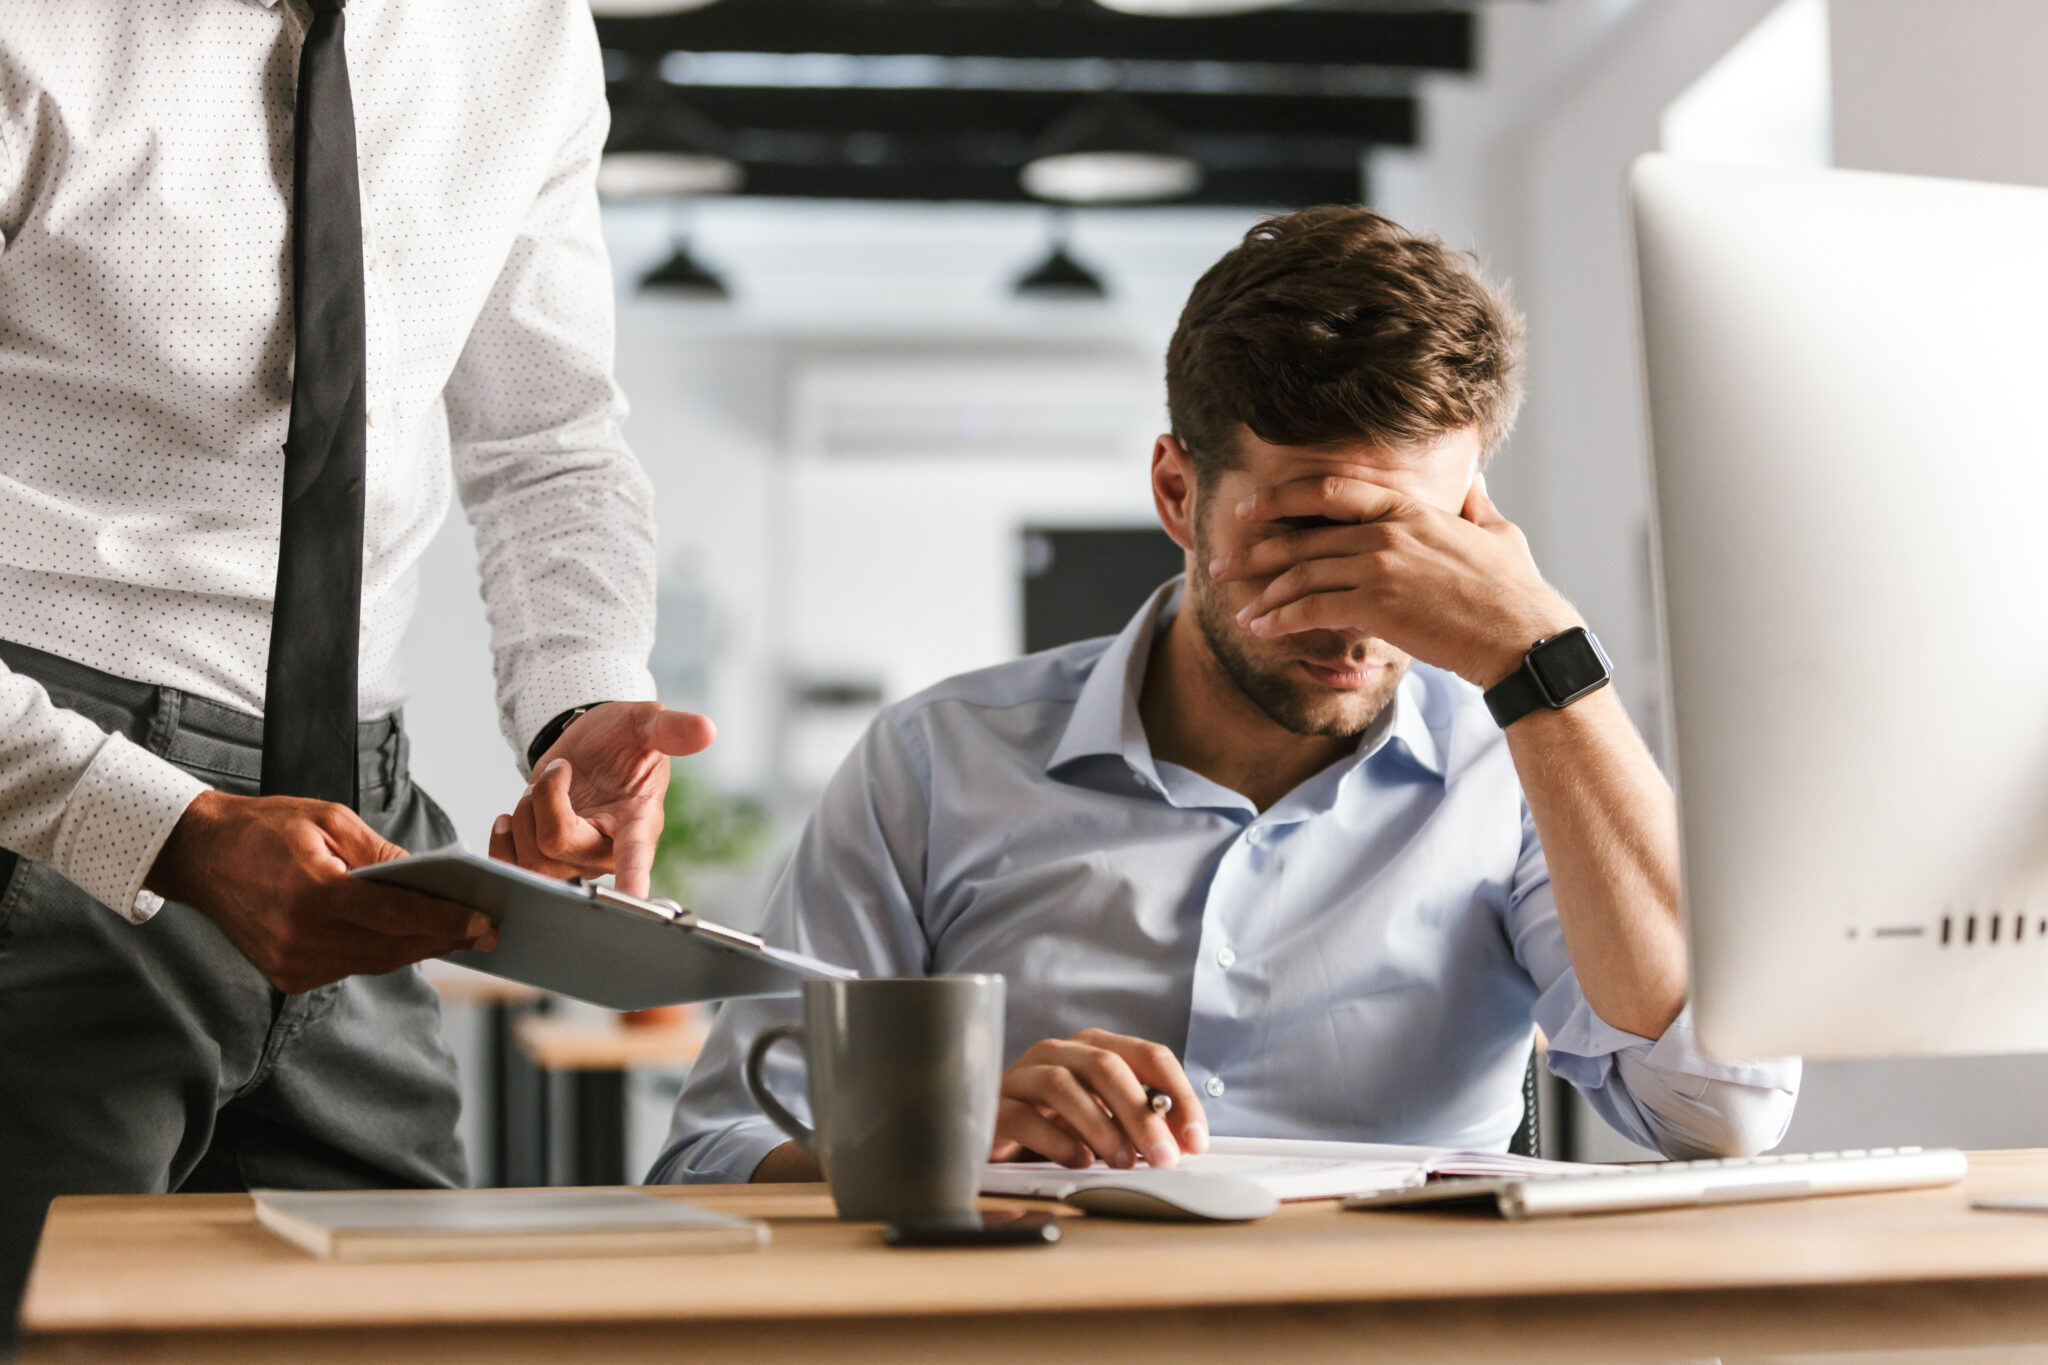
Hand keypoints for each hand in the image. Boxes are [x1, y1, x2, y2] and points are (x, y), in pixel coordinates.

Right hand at [145, 790, 496, 993]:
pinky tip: (413, 939)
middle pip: (392, 946)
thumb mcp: (329, 819)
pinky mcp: (287, 976)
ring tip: (461, 935)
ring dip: (419, 949)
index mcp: (312, 895)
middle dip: (444, 938)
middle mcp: (301, 939)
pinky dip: (383, 953)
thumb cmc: (265, 828)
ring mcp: (292, 964)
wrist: (200, 855)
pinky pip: (350, 967)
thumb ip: (381, 853)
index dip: (445, 920)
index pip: (395, 914)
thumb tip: (431, 877)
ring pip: (376, 962)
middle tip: (487, 930)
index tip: (485, 920)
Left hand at [488, 702, 715, 895]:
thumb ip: (671, 729)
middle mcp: (607, 848)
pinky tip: (508, 820)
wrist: (592, 747)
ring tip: (543, 788)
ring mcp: (575, 858)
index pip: (636, 852)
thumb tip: (706, 730)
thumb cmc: (624, 737)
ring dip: (525, 812)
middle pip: (558, 843)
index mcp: (638, 820)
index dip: (635, 874)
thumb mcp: (646, 722)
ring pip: (531, 856)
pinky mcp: (545, 858)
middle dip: (545, 797)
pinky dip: (502, 843)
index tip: (636, 897)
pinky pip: (513, 868)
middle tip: (562, 768)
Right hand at [990, 1028, 1209, 1170]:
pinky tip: (1078, 1161)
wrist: (994, 1140)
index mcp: (1096, 1049)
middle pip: (1106, 1066)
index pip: (1149, 1056)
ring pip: (1062, 1084)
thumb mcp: (1107, 1123)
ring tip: (1123, 1161)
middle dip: (1141, 1113)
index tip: (1196, 1140)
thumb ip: (1142, 1125)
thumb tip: (1185, 1143)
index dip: (1178, 1095)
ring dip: (1100, 1125)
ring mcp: (1023, 1076)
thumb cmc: (1058, 1129)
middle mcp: (1059, 1052)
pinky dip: (1056, 1140)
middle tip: (1164, 1156)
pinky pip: (1023, 1116)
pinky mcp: (994, 1107)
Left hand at [1210, 476, 1579, 687]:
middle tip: (1222, 564)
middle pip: (1302, 536)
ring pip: (1300, 574)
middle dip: (1255, 553)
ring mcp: (1379, 566)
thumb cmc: (1514, 590)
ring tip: (1240, 610)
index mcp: (1409, 508)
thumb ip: (1475, 503)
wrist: (1522, 634)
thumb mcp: (1498, 531)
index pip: (1329, 491)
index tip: (1250, 510)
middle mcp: (1387, 530)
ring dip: (1262, 594)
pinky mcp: (1376, 605)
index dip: (1282, 498)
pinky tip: (1261, 630)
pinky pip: (1310, 608)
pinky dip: (1279, 618)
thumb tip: (1474, 479)